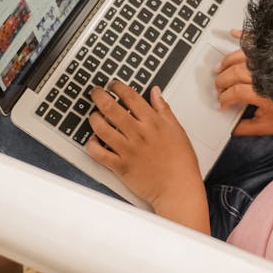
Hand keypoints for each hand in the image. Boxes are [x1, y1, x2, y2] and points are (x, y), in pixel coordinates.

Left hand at [86, 81, 208, 232]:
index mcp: (153, 122)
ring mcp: (127, 150)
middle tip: (95, 92)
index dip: (118, 87)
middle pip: (111, 108)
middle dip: (99, 96)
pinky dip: (91, 145)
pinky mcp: (120, 166)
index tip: (113, 85)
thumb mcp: (177, 129)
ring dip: (93, 118)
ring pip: (101, 128)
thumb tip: (156, 92)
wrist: (178, 187)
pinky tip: (93, 141)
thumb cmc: (181, 161)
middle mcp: (138, 133)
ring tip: (93, 115)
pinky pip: (98, 153)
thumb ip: (164, 109)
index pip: (131, 97)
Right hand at [215, 30, 272, 135]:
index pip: (235, 92)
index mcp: (264, 94)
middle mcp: (266, 75)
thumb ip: (247, 128)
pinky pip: (256, 39)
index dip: (224, 98)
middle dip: (222, 81)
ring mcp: (271, 60)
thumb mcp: (269, 126)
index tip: (221, 103)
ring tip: (220, 69)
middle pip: (234, 73)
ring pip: (241, 56)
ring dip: (227, 61)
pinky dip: (243, 35)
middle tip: (218, 88)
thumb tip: (231, 129)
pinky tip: (233, 33)